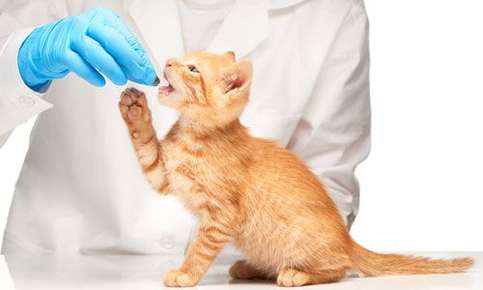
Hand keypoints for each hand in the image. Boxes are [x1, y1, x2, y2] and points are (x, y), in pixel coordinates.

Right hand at [17, 8, 158, 91]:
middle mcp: (87, 23)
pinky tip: (101, 82)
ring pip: (95, 51)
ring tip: (122, 80)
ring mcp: (71, 35)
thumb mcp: (105, 45)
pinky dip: (91, 74)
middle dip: (130, 61)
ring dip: (112, 68)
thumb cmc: (81, 45)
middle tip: (141, 77)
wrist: (46, 46)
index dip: (140, 57)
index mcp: (103, 19)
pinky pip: (77, 63)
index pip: (126, 38)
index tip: (149, 73)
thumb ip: (125, 58)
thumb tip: (147, 74)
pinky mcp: (59, 50)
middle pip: (113, 41)